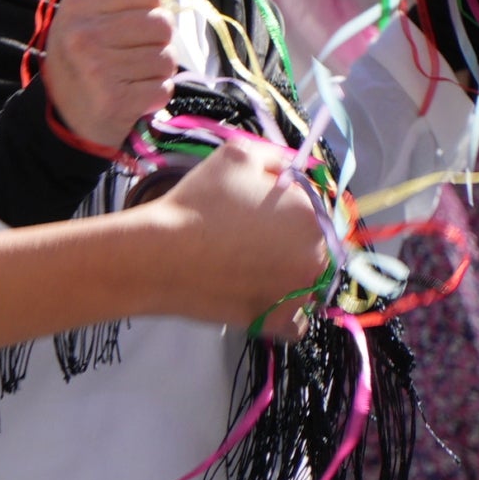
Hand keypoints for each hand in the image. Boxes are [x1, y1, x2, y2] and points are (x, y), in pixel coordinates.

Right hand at [42, 0, 177, 151]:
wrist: (66, 116)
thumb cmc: (84, 56)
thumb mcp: (88, 13)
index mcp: (77, 5)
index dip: (147, 6)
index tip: (128, 22)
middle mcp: (83, 34)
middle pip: (161, 24)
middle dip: (157, 41)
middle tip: (132, 53)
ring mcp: (97, 68)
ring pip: (166, 58)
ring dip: (157, 69)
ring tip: (132, 75)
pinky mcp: (114, 99)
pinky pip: (163, 87)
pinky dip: (155, 94)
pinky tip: (133, 95)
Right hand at [151, 139, 323, 337]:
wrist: (161, 256)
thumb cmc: (198, 202)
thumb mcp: (235, 156)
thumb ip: (274, 156)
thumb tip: (290, 167)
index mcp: (313, 216)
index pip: (311, 205)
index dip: (283, 202)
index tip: (253, 205)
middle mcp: (318, 258)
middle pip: (313, 244)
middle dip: (288, 238)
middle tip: (247, 234)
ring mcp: (301, 295)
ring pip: (307, 280)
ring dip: (287, 272)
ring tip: (245, 263)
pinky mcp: (280, 323)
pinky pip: (295, 319)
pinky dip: (283, 310)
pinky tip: (258, 294)